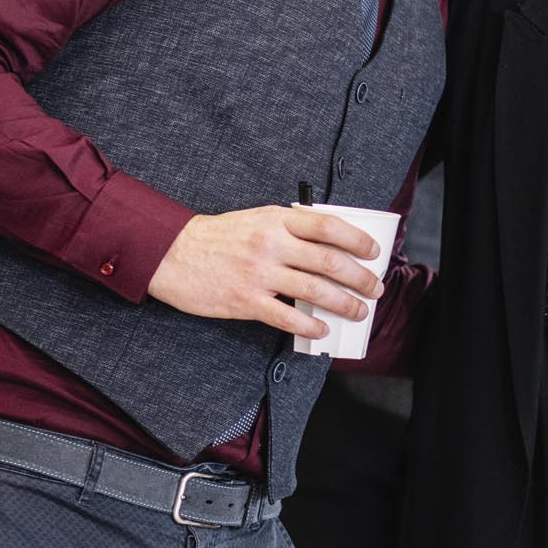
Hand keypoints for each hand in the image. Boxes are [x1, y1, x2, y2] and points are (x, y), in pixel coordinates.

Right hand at [147, 206, 382, 337]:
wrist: (172, 253)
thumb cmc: (220, 236)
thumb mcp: (258, 218)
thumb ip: (291, 228)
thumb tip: (330, 245)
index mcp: (277, 220)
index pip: (328, 226)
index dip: (357, 240)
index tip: (373, 253)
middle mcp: (271, 244)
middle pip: (328, 261)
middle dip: (359, 278)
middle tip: (374, 289)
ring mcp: (259, 273)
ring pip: (314, 291)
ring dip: (343, 304)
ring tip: (357, 312)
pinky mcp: (245, 301)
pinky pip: (286, 317)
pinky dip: (310, 325)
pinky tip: (322, 329)